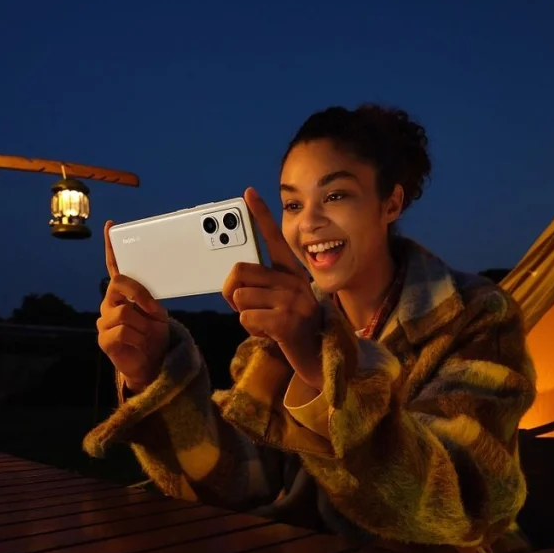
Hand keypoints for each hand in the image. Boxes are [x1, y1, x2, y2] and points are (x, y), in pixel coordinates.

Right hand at [98, 220, 170, 391]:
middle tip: (155, 312)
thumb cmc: (153, 336)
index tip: (111, 227)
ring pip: (125, 312)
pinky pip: (123, 331)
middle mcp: (109, 303)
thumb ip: (149, 298)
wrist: (152, 364)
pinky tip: (139, 344)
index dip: (112, 248)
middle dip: (141, 295)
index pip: (115, 267)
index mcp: (122, 294)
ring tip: (147, 336)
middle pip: (120, 284)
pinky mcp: (104, 338)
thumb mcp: (156, 313)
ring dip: (144, 326)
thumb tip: (147, 293)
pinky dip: (138, 338)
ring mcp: (104, 320)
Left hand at [223, 188, 322, 389]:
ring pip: (240, 297)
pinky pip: (246, 317)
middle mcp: (294, 281)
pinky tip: (270, 333)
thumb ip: (264, 286)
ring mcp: (292, 300)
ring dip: (246, 315)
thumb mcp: (283, 301)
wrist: (321, 359)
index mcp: (292, 272)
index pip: (274, 239)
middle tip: (251, 308)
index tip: (247, 193)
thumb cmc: (294, 329)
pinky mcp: (286, 321)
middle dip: (233, 294)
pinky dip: (251, 329)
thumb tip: (234, 282)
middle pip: (239, 272)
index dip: (261, 215)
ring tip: (267, 323)